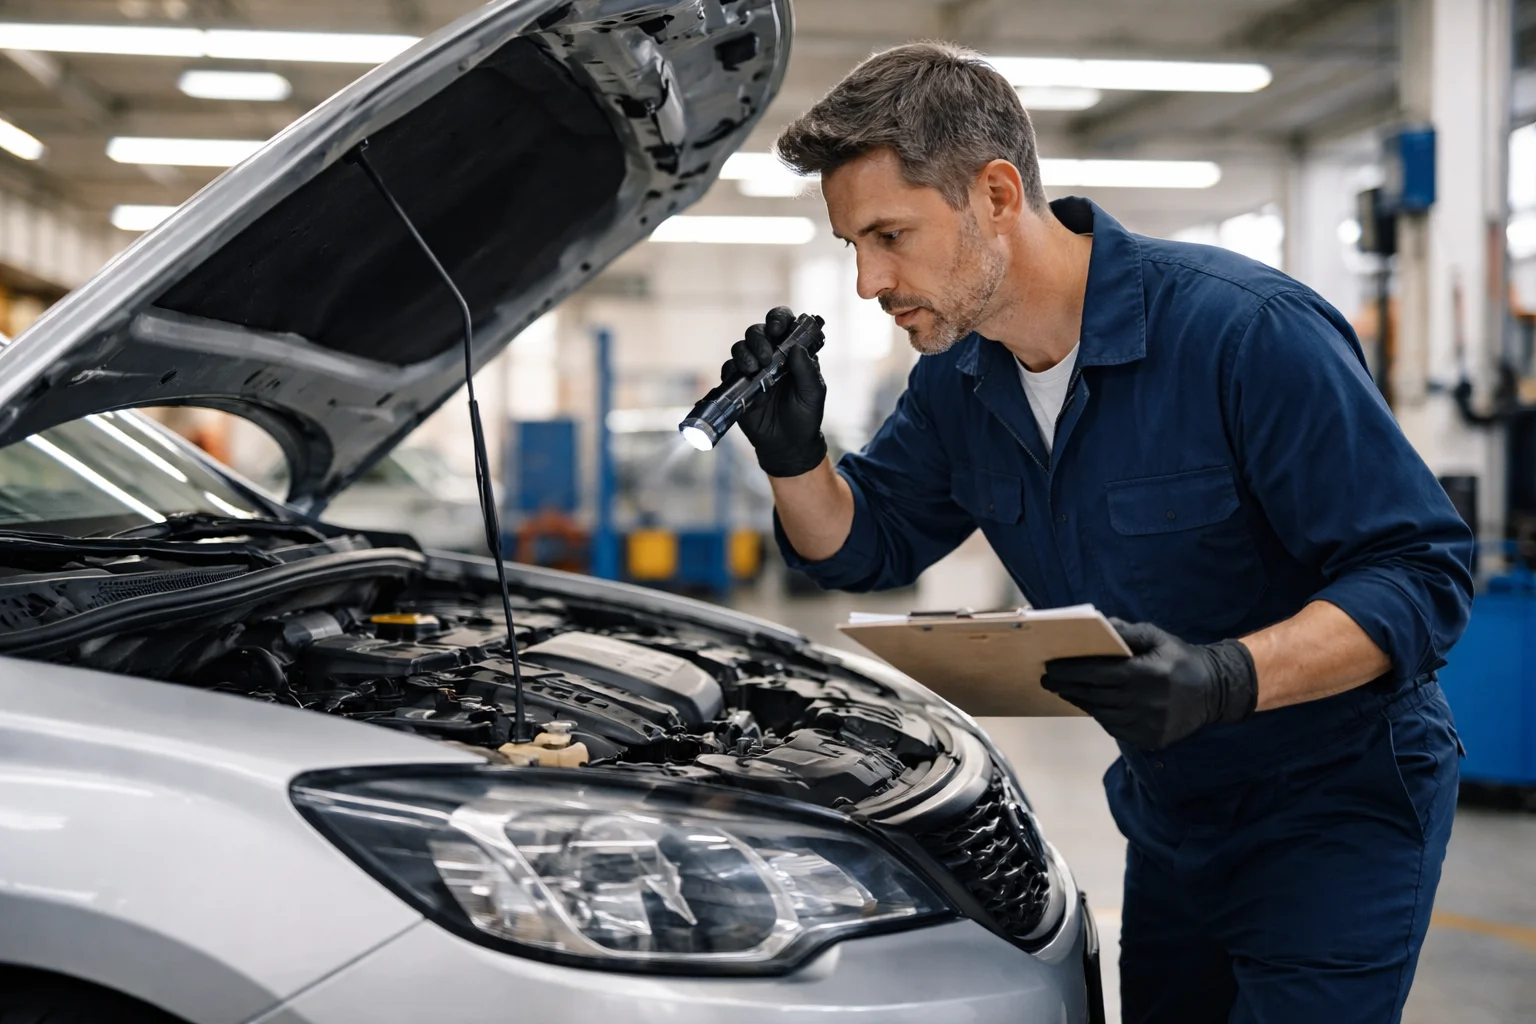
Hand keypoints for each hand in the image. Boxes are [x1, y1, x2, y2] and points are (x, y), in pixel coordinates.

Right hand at [723, 306, 827, 477]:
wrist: (787, 444)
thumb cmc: (804, 416)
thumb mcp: (813, 394)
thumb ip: (808, 371)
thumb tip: (797, 348)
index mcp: (791, 351)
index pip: (783, 323)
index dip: (778, 319)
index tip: (777, 330)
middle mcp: (770, 355)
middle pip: (757, 331)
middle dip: (759, 339)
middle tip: (766, 358)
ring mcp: (752, 369)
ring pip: (740, 347)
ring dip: (745, 353)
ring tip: (754, 370)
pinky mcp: (737, 385)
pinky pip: (728, 369)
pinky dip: (733, 371)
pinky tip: (747, 384)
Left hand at [1041, 620, 1257, 749]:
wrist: (1216, 691)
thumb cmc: (1181, 659)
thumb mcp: (1158, 638)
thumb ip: (1127, 633)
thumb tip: (1098, 625)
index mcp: (1144, 674)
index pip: (1095, 673)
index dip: (1069, 671)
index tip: (1050, 667)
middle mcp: (1144, 702)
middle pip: (1094, 695)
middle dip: (1067, 686)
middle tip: (1048, 680)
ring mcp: (1147, 724)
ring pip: (1102, 714)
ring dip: (1081, 702)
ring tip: (1065, 691)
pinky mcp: (1150, 739)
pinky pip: (1116, 728)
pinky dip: (1101, 716)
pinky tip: (1091, 705)